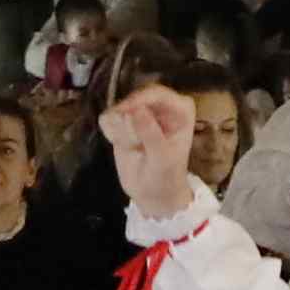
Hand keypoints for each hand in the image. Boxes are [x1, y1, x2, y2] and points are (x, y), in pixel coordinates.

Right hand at [100, 82, 201, 216]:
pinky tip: (122, 145)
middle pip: (135, 97)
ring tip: (130, 147)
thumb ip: (151, 134)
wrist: (153, 195)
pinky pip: (109, 117)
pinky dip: (111, 131)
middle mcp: (162, 105)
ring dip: (118, 128)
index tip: (123, 114)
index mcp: (180, 109)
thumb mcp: (162, 159)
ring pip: (120, 107)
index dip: (138, 101)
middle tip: (125, 140)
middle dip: (126, 117)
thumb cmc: (166, 177)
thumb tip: (136, 110)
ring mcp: (142, 112)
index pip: (157, 94)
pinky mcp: (124, 121)